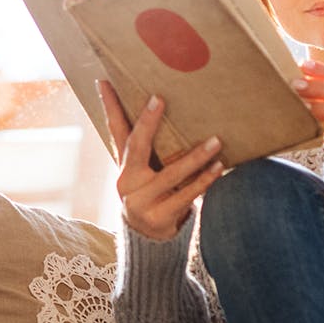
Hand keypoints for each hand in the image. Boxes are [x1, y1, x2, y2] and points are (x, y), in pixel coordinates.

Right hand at [99, 79, 225, 240]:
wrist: (147, 241)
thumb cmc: (152, 196)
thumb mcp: (144, 174)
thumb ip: (147, 149)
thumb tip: (163, 107)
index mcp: (125, 166)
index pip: (114, 131)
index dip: (109, 106)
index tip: (105, 81)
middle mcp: (127, 182)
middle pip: (136, 147)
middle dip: (147, 122)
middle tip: (159, 100)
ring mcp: (141, 202)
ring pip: (170, 174)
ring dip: (195, 157)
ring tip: (216, 141)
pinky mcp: (158, 218)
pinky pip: (186, 196)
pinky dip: (204, 181)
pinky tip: (218, 168)